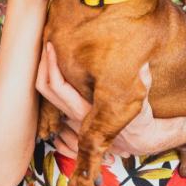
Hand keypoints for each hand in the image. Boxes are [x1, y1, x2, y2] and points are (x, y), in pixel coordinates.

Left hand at [37, 44, 183, 158]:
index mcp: (87, 110)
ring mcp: (70, 117)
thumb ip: (143, 79)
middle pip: (45, 89)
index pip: (59, 86)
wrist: (136, 141)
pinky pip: (51, 99)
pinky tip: (53, 66)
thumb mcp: (142, 98)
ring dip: (44, 72)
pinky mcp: (71, 116)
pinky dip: (48, 81)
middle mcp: (74, 114)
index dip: (51, 65)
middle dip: (42, 64)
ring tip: (48, 52)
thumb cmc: (139, 119)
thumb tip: (141, 62)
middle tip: (47, 44)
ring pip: (46, 94)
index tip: (52, 47)